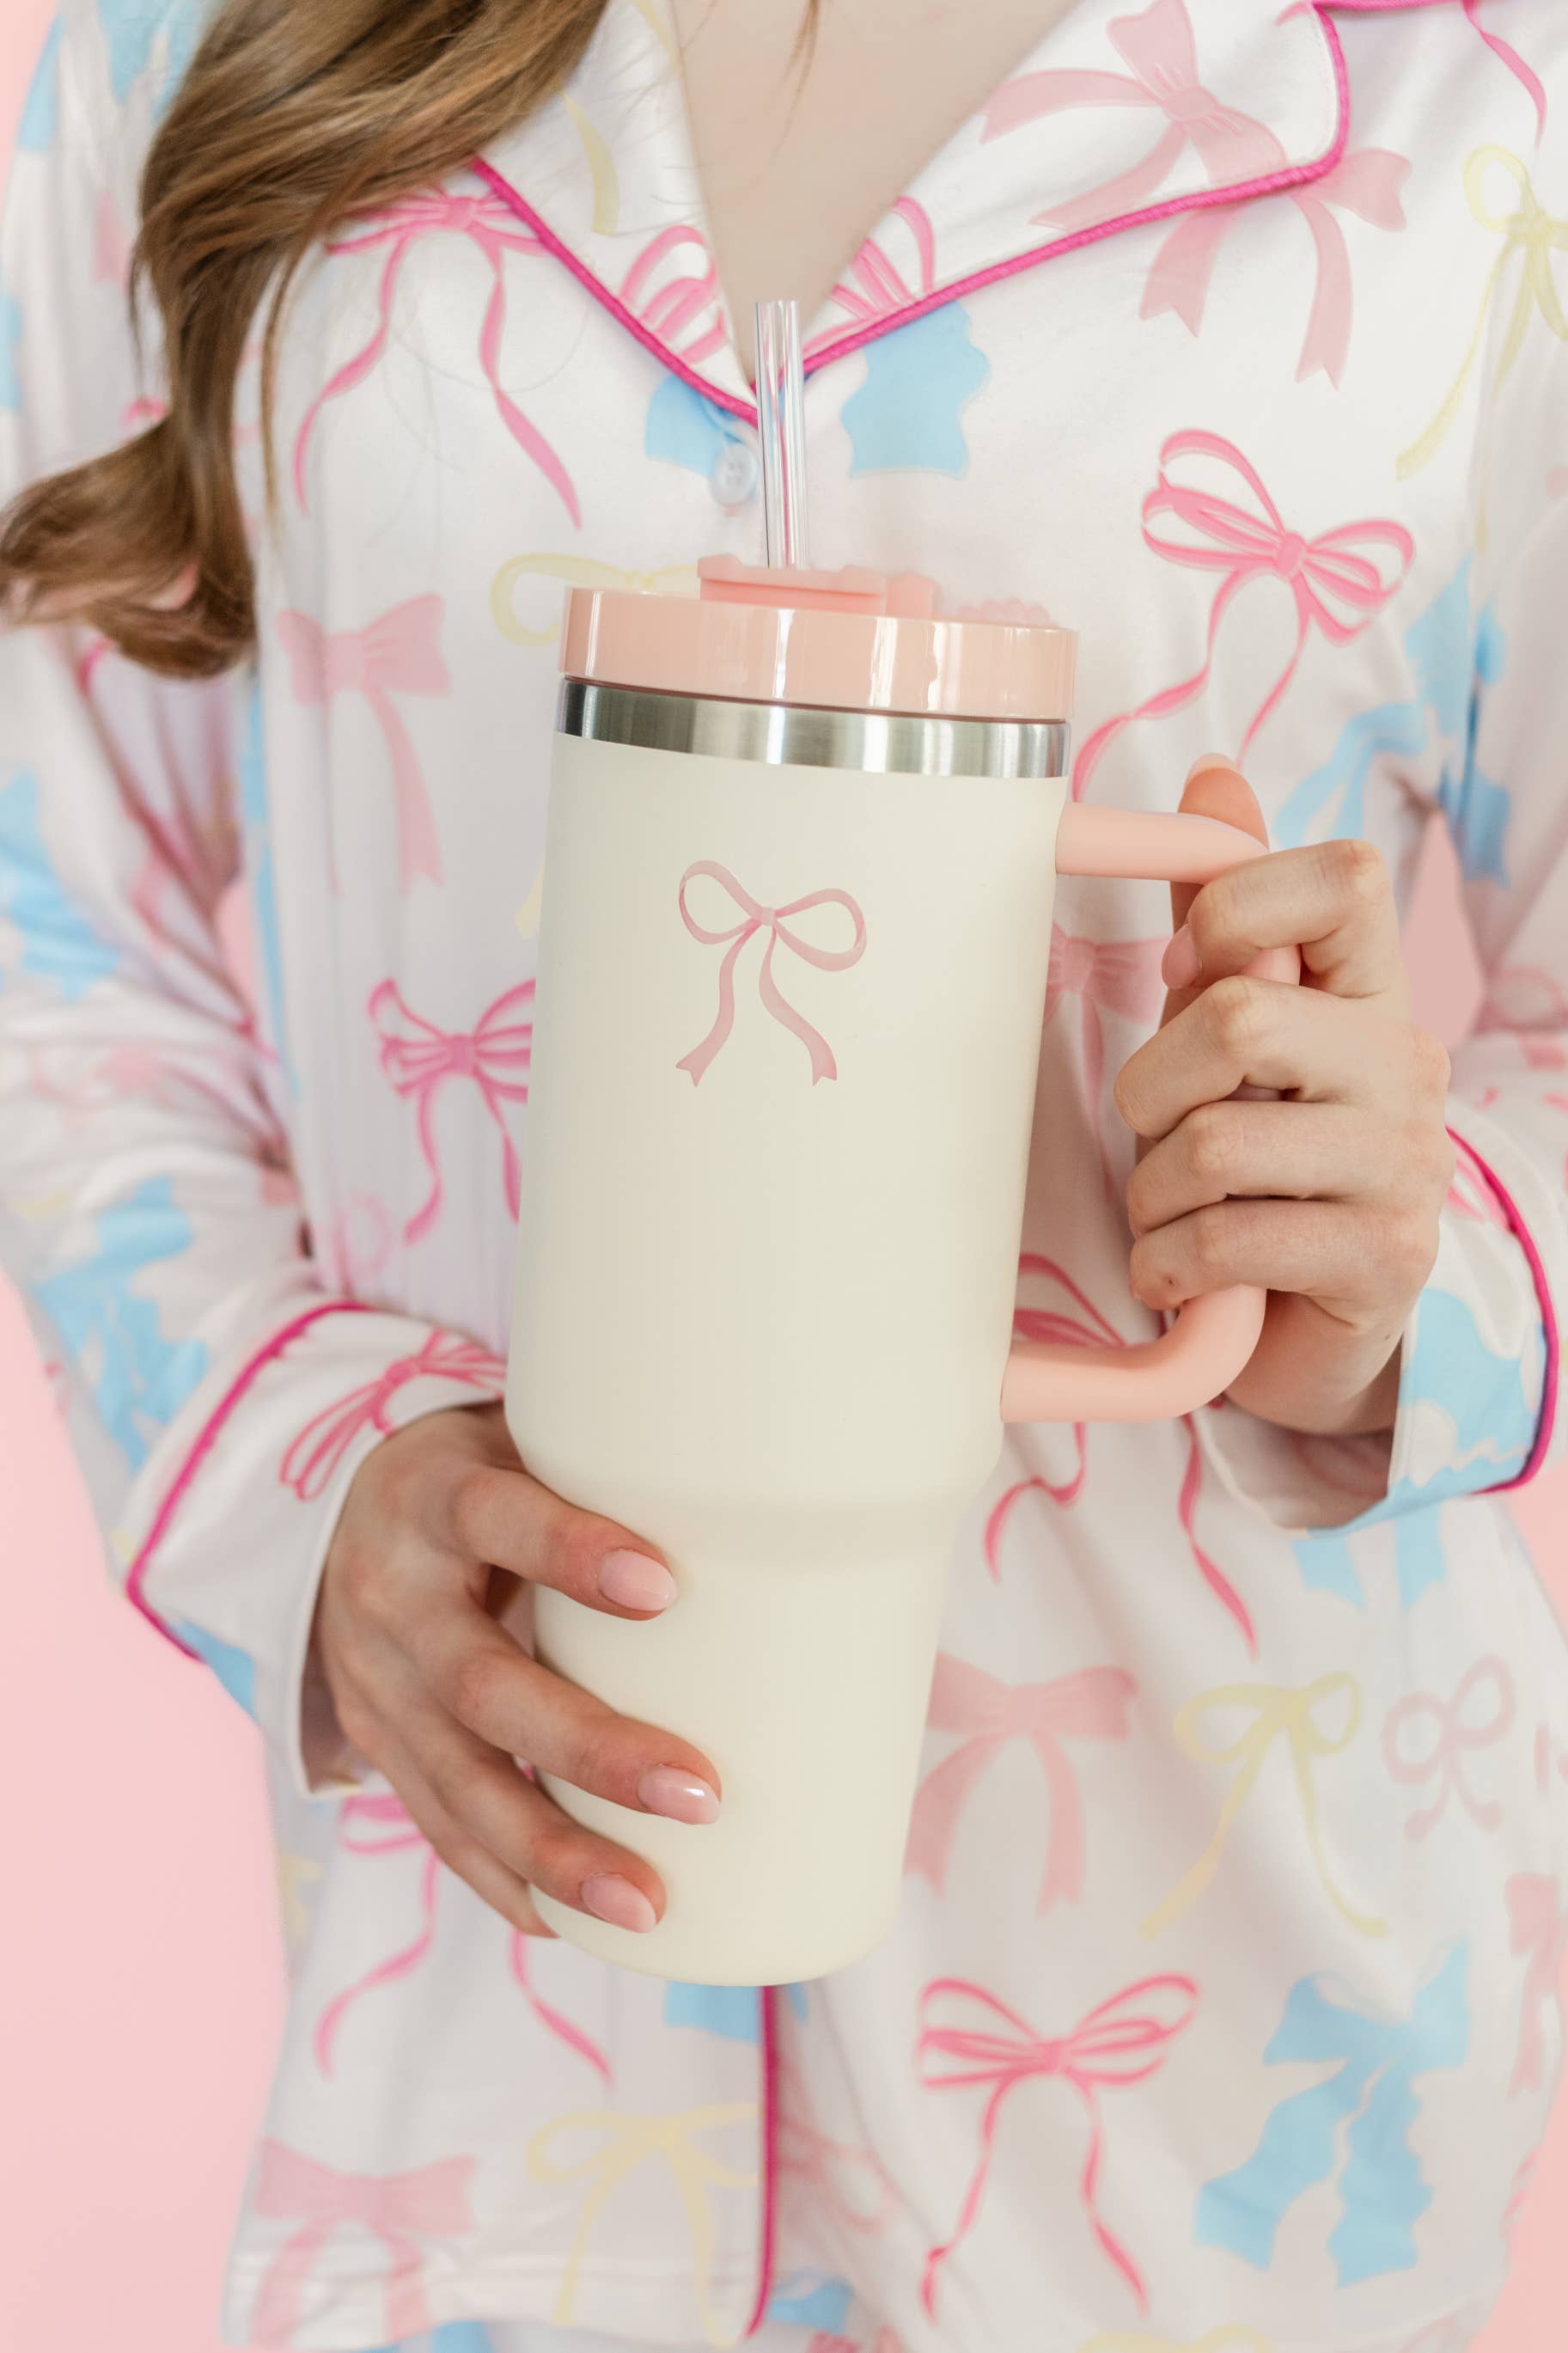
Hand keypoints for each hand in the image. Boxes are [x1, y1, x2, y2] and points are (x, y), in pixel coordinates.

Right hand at [315, 1401, 719, 1936]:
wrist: (342, 1523)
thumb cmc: (491, 1475)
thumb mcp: (528, 1442)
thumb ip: (626, 1466)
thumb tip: (804, 1507)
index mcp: (434, 1496)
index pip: (494, 1517)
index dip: (568, 1552)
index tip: (664, 1589)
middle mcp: (393, 1594)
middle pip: (481, 1684)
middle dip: (590, 1749)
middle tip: (702, 1795)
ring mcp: (377, 1682)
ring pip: (459, 1781)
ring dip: (554, 1851)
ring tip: (647, 1904)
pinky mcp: (379, 1746)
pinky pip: (437, 1826)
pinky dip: (505, 1879)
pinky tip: (570, 1922)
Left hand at [1115, 757, 1454, 1437]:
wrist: (1313, 1324)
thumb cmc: (1257, 1163)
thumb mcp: (1234, 1035)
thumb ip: (1225, 918)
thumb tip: (1213, 777)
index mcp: (1371, 987)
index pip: (1344, 875)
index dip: (1234, 910)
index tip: (1183, 978)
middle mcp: (1407, 1061)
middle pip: (1239, 1018)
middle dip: (1150, 1088)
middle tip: (1153, 1133)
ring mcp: (1406, 1162)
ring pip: (1213, 1144)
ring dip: (1151, 1194)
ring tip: (1168, 1214)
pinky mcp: (1385, 1257)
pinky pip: (1228, 1240)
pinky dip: (1169, 1264)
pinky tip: (1179, 1273)